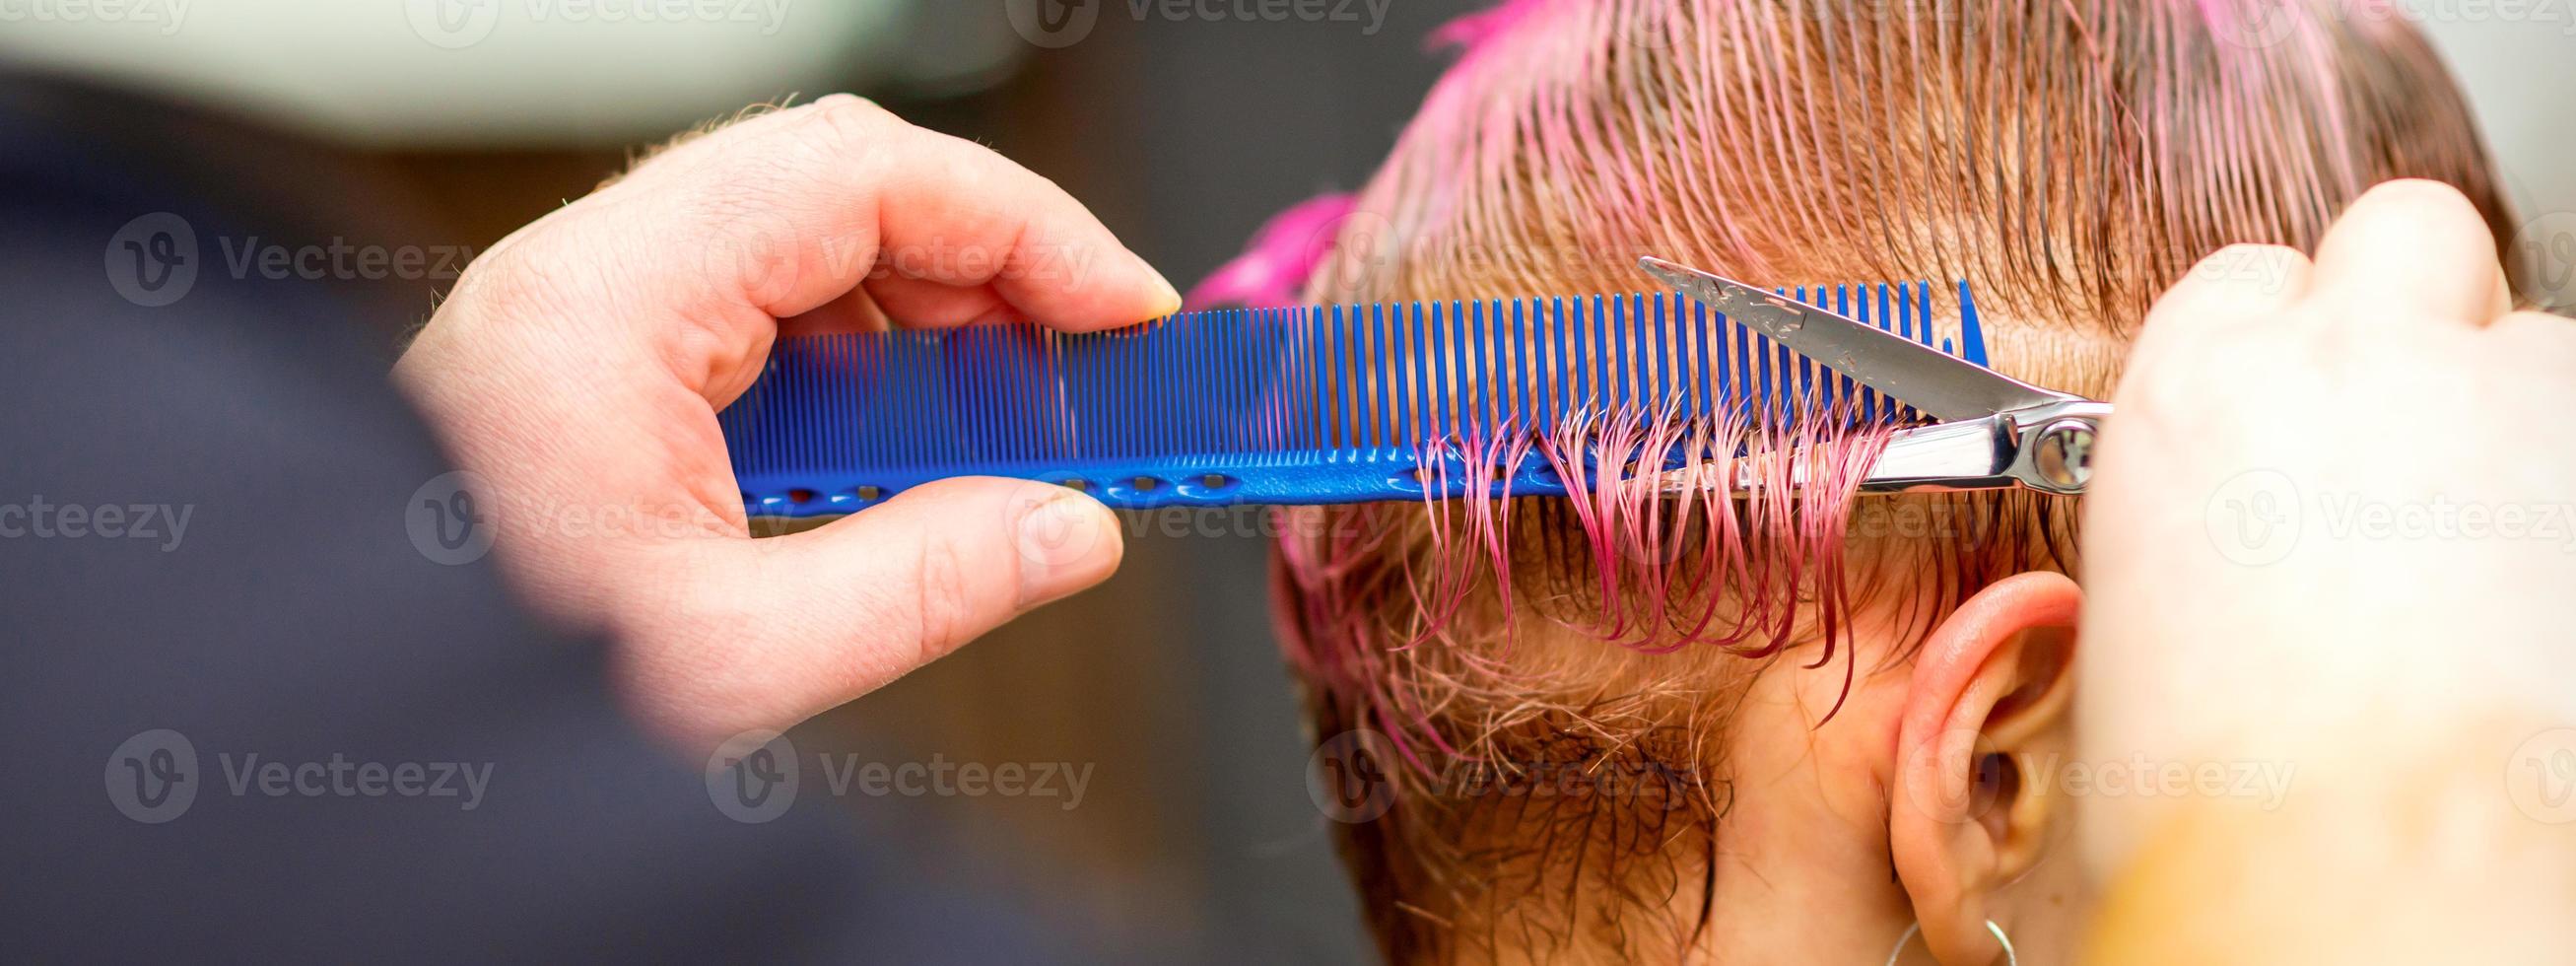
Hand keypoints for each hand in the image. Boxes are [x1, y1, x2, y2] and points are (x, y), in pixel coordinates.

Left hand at [395, 97, 1175, 753]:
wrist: (339, 722)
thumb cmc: (473, 687)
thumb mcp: (729, 660)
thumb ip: (925, 583)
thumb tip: (1071, 529)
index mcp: (599, 308)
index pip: (856, 178)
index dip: (1020, 227)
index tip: (1121, 309)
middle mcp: (580, 282)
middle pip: (835, 190)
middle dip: (987, 266)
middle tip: (1088, 363)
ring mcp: (578, 319)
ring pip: (799, 246)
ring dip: (927, 317)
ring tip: (1015, 418)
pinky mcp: (586, 372)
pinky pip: (753, 316)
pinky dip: (857, 365)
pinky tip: (906, 453)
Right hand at [2078, 180, 2575, 871]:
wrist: (2374, 878)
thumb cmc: (2227, 802)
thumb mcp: (2116, 674)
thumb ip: (2145, 586)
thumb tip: (2139, 617)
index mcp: (2198, 397)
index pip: (2245, 279)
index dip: (2269, 351)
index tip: (2278, 423)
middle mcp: (2357, 361)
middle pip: (2407, 234)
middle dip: (2412, 314)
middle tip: (2402, 432)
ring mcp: (2517, 399)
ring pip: (2537, 344)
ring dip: (2515, 421)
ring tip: (2490, 562)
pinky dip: (2573, 504)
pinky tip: (2543, 613)